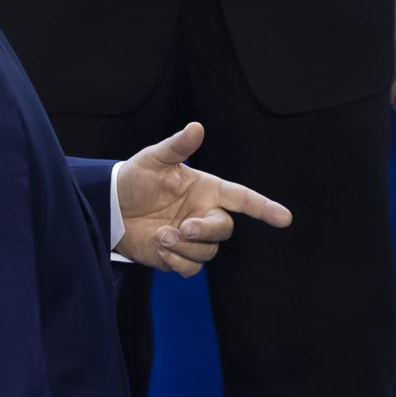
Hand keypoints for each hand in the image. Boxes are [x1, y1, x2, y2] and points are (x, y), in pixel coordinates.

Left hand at [114, 122, 292, 274]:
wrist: (111, 208)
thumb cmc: (136, 179)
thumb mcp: (154, 159)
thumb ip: (178, 146)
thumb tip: (196, 127)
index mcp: (207, 190)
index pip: (242, 199)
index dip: (264, 207)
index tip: (284, 218)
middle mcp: (204, 214)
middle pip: (224, 229)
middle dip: (206, 230)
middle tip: (183, 227)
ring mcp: (192, 239)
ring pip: (208, 252)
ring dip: (184, 247)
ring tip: (161, 235)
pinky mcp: (178, 257)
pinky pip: (191, 269)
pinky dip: (177, 261)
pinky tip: (159, 247)